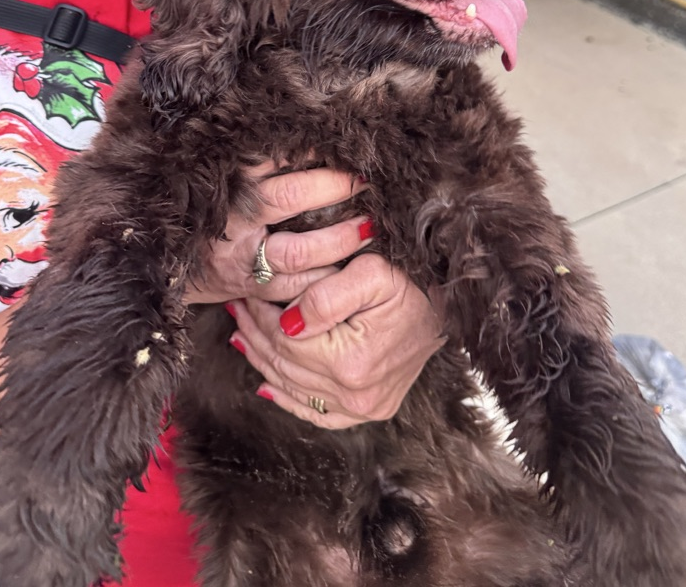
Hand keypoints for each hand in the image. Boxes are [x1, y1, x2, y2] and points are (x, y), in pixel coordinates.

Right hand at [183, 161, 370, 304]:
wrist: (168, 267)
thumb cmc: (205, 218)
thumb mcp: (224, 186)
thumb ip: (259, 168)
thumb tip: (309, 144)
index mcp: (224, 189)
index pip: (265, 158)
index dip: (305, 150)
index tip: (336, 142)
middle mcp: (230, 223)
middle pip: (285, 198)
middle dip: (331, 187)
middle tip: (365, 179)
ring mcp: (241, 261)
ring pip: (297, 252)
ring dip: (340, 239)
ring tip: (370, 226)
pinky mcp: (253, 291)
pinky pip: (297, 287)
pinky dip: (328, 277)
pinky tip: (352, 265)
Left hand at [226, 253, 445, 428]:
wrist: (447, 306)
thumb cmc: (412, 283)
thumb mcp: (372, 273)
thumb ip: (326, 296)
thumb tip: (288, 322)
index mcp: (353, 362)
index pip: (285, 341)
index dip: (261, 316)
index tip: (247, 293)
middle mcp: (357, 395)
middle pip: (286, 365)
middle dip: (256, 334)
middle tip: (238, 309)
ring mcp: (364, 408)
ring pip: (294, 388)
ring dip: (263, 360)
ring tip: (242, 335)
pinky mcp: (370, 411)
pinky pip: (316, 412)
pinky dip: (287, 397)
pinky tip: (266, 383)